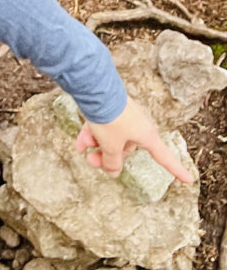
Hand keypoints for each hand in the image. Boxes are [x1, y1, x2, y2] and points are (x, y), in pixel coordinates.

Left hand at [75, 96, 193, 182]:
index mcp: (146, 136)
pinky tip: (79, 143)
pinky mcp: (110, 109)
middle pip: (126, 149)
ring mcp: (123, 117)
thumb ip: (113, 162)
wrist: (96, 89)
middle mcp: (138, 126)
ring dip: (97, 145)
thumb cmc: (110, 117)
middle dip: (108, 156)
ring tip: (82, 148)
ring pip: (111, 138)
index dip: (176, 169)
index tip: (189, 179)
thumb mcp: (111, 146)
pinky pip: (103, 127)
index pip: (164, 157)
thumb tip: (113, 171)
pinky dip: (92, 135)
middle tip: (92, 161)